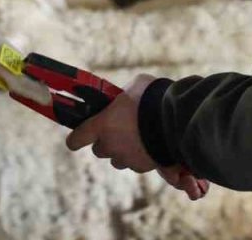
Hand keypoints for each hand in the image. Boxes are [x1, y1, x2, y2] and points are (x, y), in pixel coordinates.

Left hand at [65, 74, 209, 200]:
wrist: (176, 119)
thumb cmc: (152, 97)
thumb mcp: (135, 86)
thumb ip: (123, 95)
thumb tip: (125, 97)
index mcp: (102, 125)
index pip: (76, 139)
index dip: (75, 139)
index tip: (75, 139)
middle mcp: (110, 145)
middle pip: (99, 150)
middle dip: (105, 142)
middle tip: (116, 131)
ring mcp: (127, 158)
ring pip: (118, 160)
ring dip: (122, 151)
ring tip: (136, 138)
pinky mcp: (143, 166)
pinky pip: (136, 164)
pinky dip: (140, 157)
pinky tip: (149, 145)